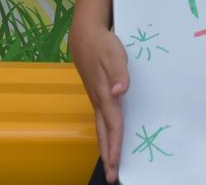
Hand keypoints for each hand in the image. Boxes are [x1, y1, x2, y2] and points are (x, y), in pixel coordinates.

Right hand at [76, 27, 129, 182]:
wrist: (85, 36)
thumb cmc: (102, 44)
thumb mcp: (114, 54)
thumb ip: (119, 73)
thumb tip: (120, 91)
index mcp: (104, 94)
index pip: (113, 125)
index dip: (115, 145)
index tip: (116, 164)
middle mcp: (99, 100)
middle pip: (103, 133)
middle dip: (108, 155)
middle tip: (111, 176)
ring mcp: (96, 99)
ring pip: (101, 129)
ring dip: (106, 148)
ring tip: (111, 165)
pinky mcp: (97, 95)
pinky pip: (102, 121)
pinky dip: (105, 135)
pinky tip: (109, 139)